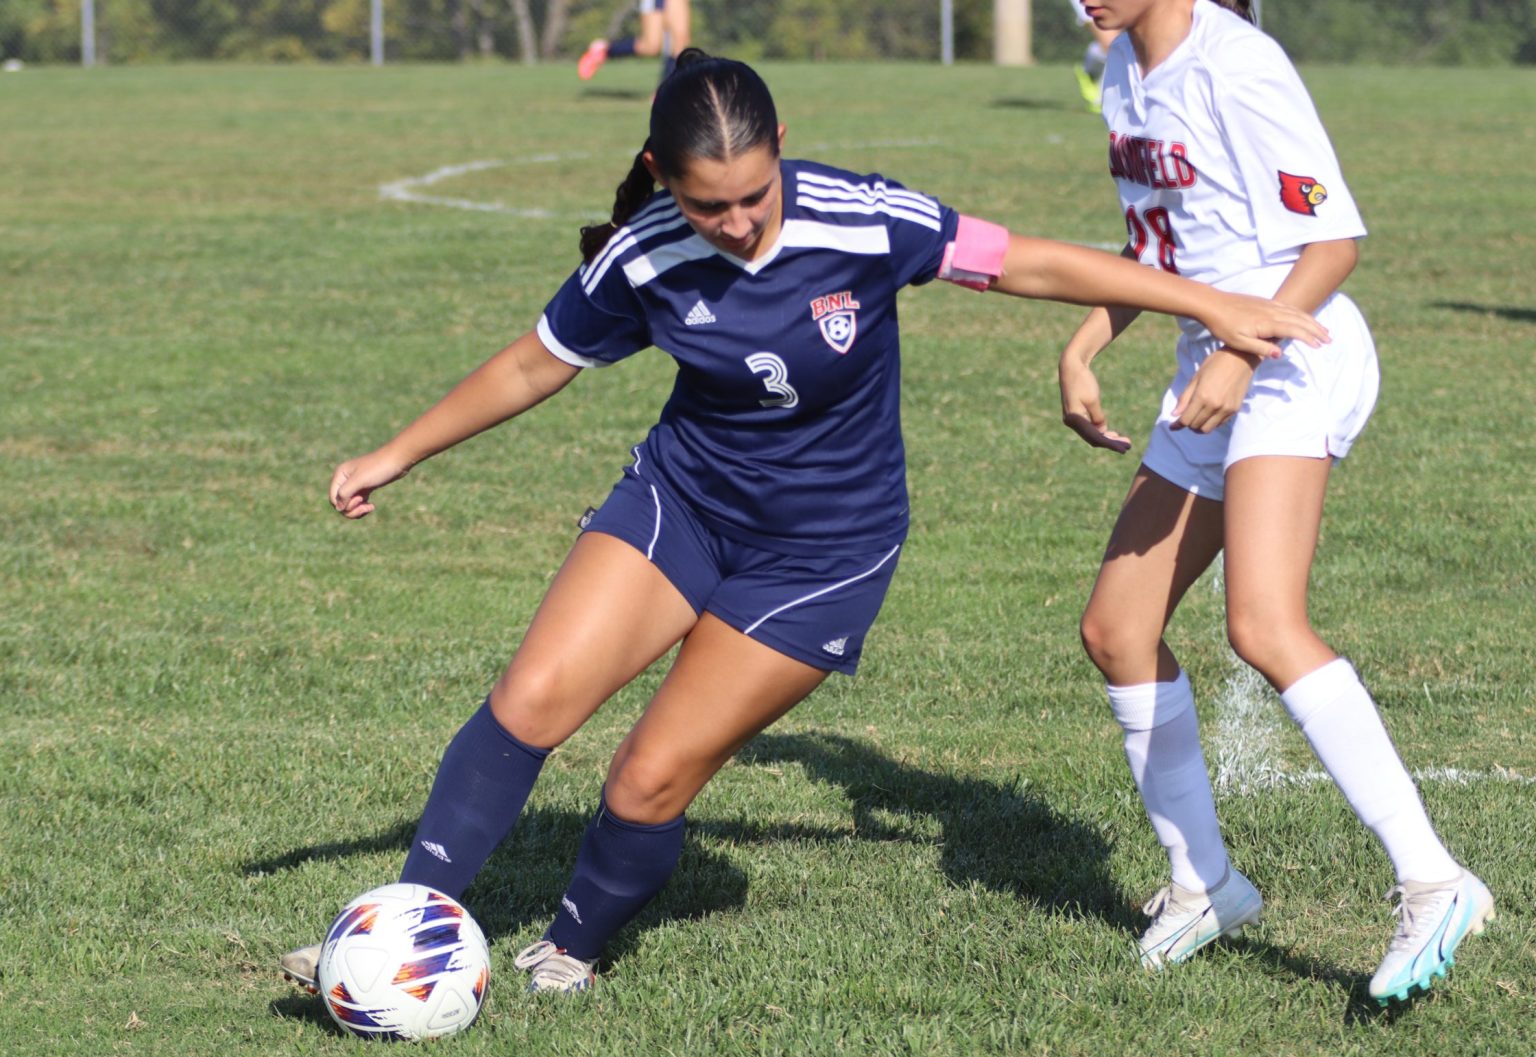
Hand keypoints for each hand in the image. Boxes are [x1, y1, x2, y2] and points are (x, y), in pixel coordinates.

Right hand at [329, 448, 412, 519]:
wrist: (398, 461)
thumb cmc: (378, 468)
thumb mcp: (359, 480)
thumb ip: (345, 493)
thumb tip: (338, 508)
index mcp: (340, 474)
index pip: (333, 498)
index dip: (343, 505)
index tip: (358, 500)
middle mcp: (345, 480)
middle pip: (340, 503)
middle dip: (351, 508)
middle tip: (364, 505)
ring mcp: (355, 485)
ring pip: (349, 505)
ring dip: (357, 510)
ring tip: (369, 507)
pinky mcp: (365, 488)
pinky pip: (358, 503)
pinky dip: (362, 508)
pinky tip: (371, 506)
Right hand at [1060, 358, 1131, 452]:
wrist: (1070, 368)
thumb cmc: (1082, 381)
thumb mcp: (1093, 400)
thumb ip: (1098, 418)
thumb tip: (1103, 432)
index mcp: (1074, 419)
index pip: (1095, 437)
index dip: (1111, 444)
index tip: (1124, 448)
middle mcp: (1071, 422)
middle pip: (1093, 438)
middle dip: (1111, 443)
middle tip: (1128, 446)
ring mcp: (1073, 420)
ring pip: (1091, 435)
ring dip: (1107, 439)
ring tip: (1123, 441)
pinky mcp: (1076, 416)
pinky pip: (1089, 428)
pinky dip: (1101, 432)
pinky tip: (1112, 434)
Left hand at [1171, 346, 1259, 432]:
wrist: (1241, 358)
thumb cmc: (1215, 364)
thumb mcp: (1195, 378)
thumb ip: (1184, 398)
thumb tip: (1174, 414)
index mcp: (1202, 396)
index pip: (1186, 420)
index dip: (1177, 424)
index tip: (1173, 425)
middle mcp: (1215, 406)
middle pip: (1195, 426)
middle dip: (1188, 424)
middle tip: (1185, 418)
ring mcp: (1226, 409)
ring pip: (1207, 429)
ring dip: (1199, 426)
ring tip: (1196, 418)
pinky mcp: (1234, 410)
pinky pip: (1219, 424)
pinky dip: (1210, 423)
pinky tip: (1208, 414)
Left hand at [1204, 292, 1328, 358]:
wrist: (1212, 304)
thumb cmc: (1223, 326)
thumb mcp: (1239, 342)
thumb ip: (1261, 348)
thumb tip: (1281, 354)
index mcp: (1267, 323)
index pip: (1294, 330)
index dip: (1309, 338)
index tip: (1320, 346)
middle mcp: (1272, 312)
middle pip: (1300, 320)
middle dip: (1316, 330)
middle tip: (1329, 340)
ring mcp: (1270, 305)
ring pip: (1296, 313)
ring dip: (1311, 321)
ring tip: (1323, 330)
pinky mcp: (1265, 302)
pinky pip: (1289, 307)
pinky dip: (1301, 313)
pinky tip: (1305, 318)